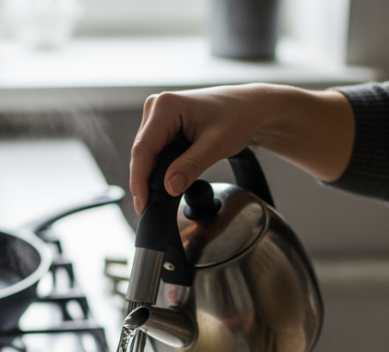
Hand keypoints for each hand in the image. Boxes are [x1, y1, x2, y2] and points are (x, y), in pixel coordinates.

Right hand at [129, 84, 274, 213]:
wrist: (250, 108)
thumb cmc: (238, 118)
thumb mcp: (216, 145)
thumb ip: (191, 166)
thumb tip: (169, 187)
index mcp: (165, 106)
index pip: (142, 149)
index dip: (139, 180)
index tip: (143, 205)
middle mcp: (156, 107)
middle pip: (141, 153)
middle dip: (145, 181)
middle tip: (152, 208)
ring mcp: (158, 115)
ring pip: (146, 154)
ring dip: (153, 175)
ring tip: (161, 197)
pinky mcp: (163, 124)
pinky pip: (155, 151)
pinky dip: (161, 168)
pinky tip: (169, 180)